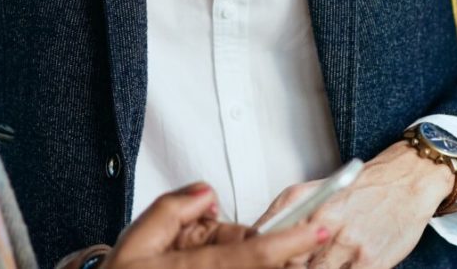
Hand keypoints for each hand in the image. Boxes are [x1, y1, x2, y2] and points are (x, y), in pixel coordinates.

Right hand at [105, 184, 328, 268]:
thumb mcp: (138, 239)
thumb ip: (173, 209)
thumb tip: (207, 195)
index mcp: (194, 268)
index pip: (253, 254)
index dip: (291, 241)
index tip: (318, 229)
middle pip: (262, 266)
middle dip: (279, 253)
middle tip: (244, 238)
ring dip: (259, 259)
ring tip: (192, 251)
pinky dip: (246, 263)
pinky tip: (192, 256)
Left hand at [255, 143, 452, 268]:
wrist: (407, 181)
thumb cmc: (363, 188)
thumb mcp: (314, 189)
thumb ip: (283, 212)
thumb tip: (259, 235)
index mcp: (304, 204)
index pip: (268, 241)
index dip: (265, 257)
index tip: (265, 260)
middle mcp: (324, 222)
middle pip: (290, 263)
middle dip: (290, 265)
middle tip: (297, 262)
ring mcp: (347, 244)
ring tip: (318, 264)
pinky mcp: (370, 261)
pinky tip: (341, 265)